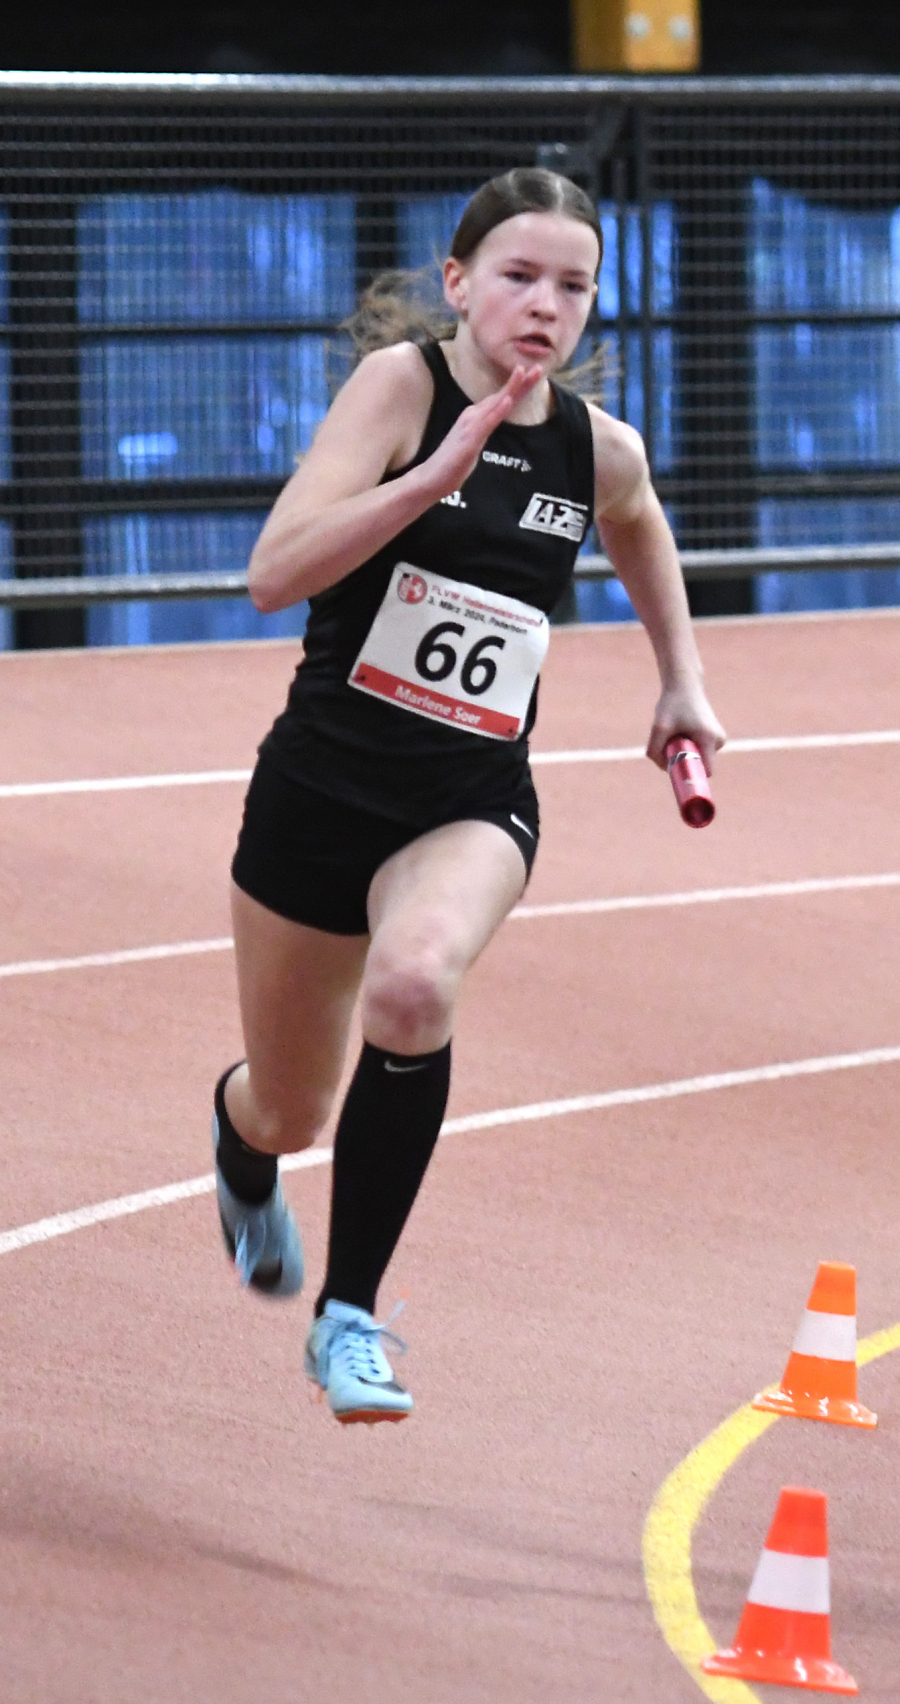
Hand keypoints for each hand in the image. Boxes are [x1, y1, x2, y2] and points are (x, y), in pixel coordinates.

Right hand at [420, 364, 542, 500]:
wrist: (431, 479)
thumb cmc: (452, 463)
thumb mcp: (474, 443)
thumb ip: (483, 429)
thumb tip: (492, 421)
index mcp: (476, 417)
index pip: (502, 399)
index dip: (520, 386)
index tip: (536, 373)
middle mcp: (473, 416)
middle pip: (501, 396)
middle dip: (521, 382)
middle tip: (539, 367)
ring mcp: (470, 426)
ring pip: (494, 404)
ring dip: (510, 388)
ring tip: (523, 372)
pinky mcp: (468, 440)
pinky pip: (486, 424)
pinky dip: (497, 411)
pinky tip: (507, 400)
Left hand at [646, 680, 726, 774]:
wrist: (684, 684)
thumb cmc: (672, 704)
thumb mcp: (658, 727)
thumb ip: (655, 751)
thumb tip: (664, 768)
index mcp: (709, 739)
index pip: (706, 771)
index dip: (693, 777)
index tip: (679, 777)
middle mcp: (718, 741)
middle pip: (699, 765)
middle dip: (683, 760)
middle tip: (670, 743)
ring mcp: (718, 739)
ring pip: (698, 758)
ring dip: (684, 752)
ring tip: (677, 732)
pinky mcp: (715, 737)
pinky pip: (699, 751)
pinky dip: (688, 746)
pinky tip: (683, 731)